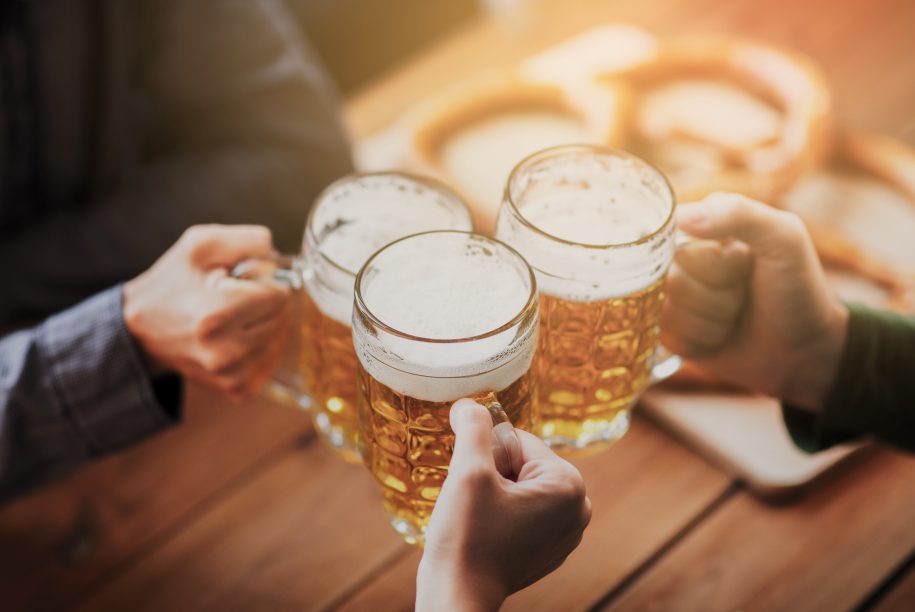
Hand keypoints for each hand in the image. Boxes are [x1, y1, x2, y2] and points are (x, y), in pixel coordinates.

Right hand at [123, 225, 290, 399]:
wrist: (141, 329)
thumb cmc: (173, 282)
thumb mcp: (202, 244)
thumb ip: (248, 241)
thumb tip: (282, 258)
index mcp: (216, 314)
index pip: (280, 295)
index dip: (266, 281)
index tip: (242, 280)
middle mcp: (225, 351)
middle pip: (283, 317)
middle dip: (266, 303)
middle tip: (234, 299)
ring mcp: (231, 375)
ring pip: (280, 339)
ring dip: (265, 324)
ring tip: (232, 318)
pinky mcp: (237, 389)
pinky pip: (271, 362)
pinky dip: (262, 347)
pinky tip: (237, 337)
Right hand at [417, 400, 590, 610]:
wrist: (459, 597)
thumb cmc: (467, 538)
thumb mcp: (468, 471)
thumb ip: (473, 426)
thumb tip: (470, 402)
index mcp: (568, 485)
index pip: (516, 440)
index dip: (486, 456)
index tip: (476, 486)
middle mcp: (578, 507)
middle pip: (520, 462)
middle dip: (491, 474)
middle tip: (476, 505)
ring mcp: (565, 532)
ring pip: (517, 485)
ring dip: (492, 493)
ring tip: (480, 521)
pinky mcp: (549, 548)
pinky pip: (521, 510)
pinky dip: (499, 514)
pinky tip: (486, 535)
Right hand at [662, 192, 848, 410]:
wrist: (806, 349)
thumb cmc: (797, 287)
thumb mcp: (783, 238)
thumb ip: (738, 213)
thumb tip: (681, 217)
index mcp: (703, 228)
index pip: (674, 239)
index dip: (710, 261)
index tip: (743, 262)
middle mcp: (682, 261)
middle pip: (671, 280)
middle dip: (716, 295)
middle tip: (743, 294)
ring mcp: (675, 298)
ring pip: (669, 312)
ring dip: (713, 320)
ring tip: (736, 316)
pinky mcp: (672, 333)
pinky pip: (668, 338)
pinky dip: (702, 342)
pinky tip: (722, 337)